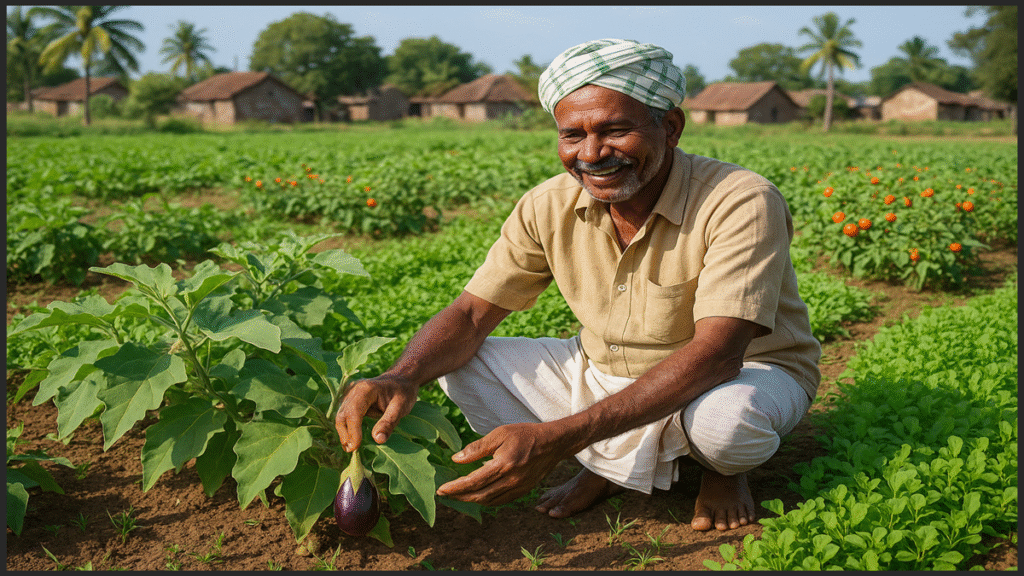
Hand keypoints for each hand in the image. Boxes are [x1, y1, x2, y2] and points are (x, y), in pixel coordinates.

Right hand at [335, 377, 417, 451]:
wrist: (400, 380)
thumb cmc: (403, 393)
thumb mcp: (401, 407)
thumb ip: (389, 422)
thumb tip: (378, 439)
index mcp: (365, 389)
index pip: (353, 412)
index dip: (353, 431)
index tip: (355, 447)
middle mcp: (353, 390)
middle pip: (342, 415)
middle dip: (345, 434)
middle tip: (352, 451)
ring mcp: (349, 394)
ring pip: (341, 416)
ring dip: (344, 433)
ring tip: (351, 448)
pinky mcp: (349, 399)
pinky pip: (344, 415)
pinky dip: (347, 428)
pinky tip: (352, 440)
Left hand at [435, 422, 571, 505]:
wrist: (552, 444)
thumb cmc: (525, 435)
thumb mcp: (500, 434)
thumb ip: (477, 448)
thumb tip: (456, 459)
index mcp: (503, 465)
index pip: (473, 482)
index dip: (455, 488)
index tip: (440, 489)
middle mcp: (510, 481)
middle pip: (479, 496)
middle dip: (459, 497)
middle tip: (445, 494)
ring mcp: (518, 489)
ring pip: (488, 501)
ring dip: (471, 500)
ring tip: (457, 494)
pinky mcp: (522, 492)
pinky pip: (499, 501)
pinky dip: (485, 500)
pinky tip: (477, 494)